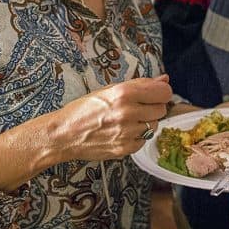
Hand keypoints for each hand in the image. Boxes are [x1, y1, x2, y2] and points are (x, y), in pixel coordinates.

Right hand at [51, 75, 172, 161]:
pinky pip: (144, 140)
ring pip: (154, 126)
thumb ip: (140, 84)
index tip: (156, 94)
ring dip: (145, 122)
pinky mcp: (125, 148)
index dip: (161, 93)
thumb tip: (164, 79)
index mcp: (124, 93)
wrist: (64, 134)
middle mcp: (127, 112)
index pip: (163, 92)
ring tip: (127, 120)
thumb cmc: (84, 109)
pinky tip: (122, 131)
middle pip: (161, 109)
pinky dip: (137, 136)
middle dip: (153, 107)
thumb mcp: (110, 89)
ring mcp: (127, 132)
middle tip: (138, 107)